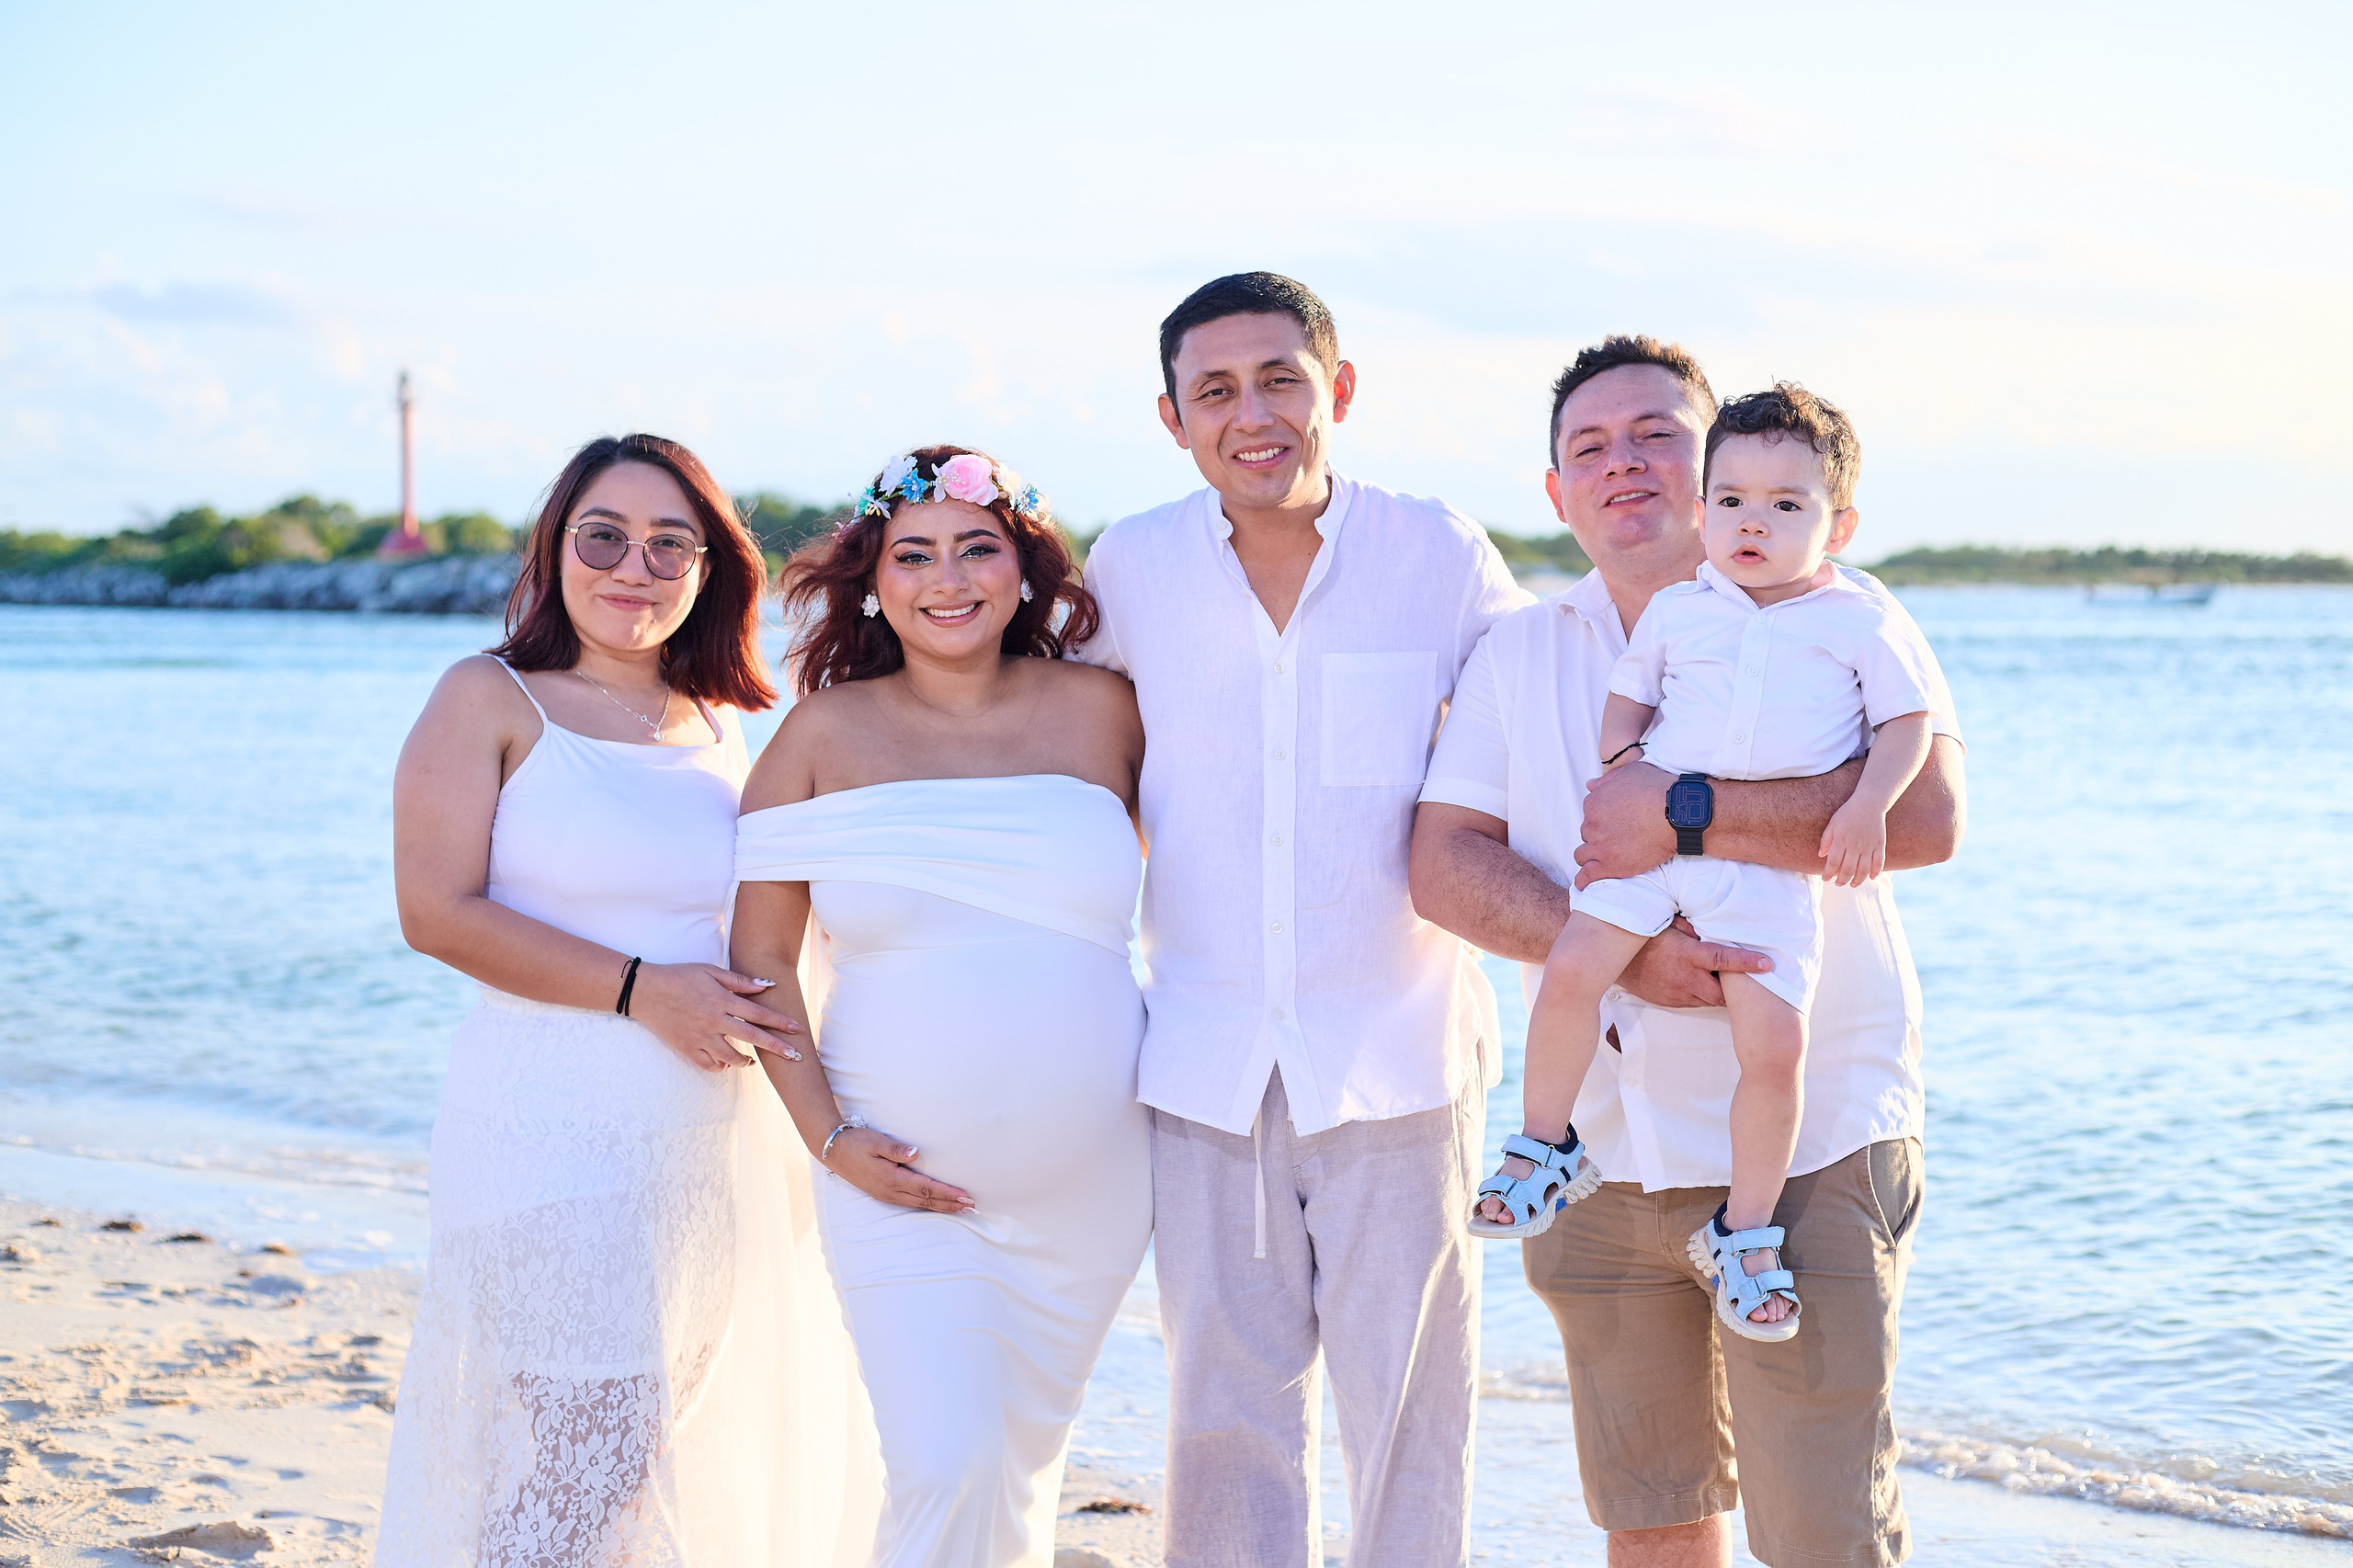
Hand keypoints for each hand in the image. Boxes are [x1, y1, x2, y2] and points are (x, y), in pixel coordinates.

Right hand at [625, 963, 804, 1072]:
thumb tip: (766, 985)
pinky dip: (721, 1066)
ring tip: (752, 1061)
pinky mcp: (686, 1048)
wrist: (645, 991)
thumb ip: (738, 981)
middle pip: (752, 1037)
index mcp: (721, 1000)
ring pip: (731, 1057)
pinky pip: (709, 1065)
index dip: (780, 1022)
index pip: (758, 1013)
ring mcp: (700, 1037)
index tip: (797, 1029)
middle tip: (794, 1056)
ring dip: (746, 1061)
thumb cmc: (679, 977)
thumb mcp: (709, 971)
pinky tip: (727, 1062)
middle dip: (776, 1047)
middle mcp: (713, 1021)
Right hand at [824, 1127, 974, 1214]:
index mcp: (891, 1179)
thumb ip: (896, 1148)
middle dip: (950, 1204)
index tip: (965, 1196)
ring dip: (941, 1207)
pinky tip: (937, 1205)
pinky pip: (911, 1203)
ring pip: (919, 1205)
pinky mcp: (884, 1194)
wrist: (833, 1151)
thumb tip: (916, 1152)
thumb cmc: (856, 1142)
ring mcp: (886, 1195)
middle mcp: (890, 1191)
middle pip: (926, 1201)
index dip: (947, 1194)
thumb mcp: (876, 1141)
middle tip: (972, 1207)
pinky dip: (928, 1205)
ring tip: (960, 1209)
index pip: (925, 1189)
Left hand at [1574, 760, 1674, 888]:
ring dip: (1591, 856)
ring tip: (1602, 860)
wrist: (1678, 814)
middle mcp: (1591, 825)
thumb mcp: (1630, 772)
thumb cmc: (1658, 789)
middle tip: (1618, 839)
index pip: (1590, 815)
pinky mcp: (1610, 866)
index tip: (1615, 823)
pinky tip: (1584, 882)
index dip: (1602, 820)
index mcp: (1594, 803)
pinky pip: (1587, 876)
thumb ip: (1607, 780)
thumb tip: (1589, 785)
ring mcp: (1599, 846)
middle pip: (1588, 834)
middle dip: (1599, 836)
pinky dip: (1583, 880)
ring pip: (1583, 855)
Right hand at [1616, 918, 1773, 1008]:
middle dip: (1738, 990)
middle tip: (1751, 981)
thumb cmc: (1643, 939)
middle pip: (1723, 992)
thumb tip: (1712, 925)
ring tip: (1728, 982)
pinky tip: (1704, 983)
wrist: (1615, 962)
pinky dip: (1704, 994)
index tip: (1767, 964)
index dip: (1747, 962)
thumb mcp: (1668, 924)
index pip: (1723, 959)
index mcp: (1687, 956)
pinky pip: (1695, 1002)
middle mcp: (1686, 978)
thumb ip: (1692, 927)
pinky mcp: (1672, 1002)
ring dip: (1720, 992)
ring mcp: (1679, 994)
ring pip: (1710, 1000)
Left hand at [1819, 799, 1887, 886]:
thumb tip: (1821, 855)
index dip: (1828, 873)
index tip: (1825, 879)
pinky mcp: (1880, 845)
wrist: (1869, 803)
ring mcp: (1869, 846)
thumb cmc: (1848, 812)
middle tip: (1838, 884)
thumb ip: (1826, 840)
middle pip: (1848, 869)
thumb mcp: (1833, 823)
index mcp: (1841, 840)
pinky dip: (1876, 872)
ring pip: (1863, 869)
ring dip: (1857, 880)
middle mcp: (1855, 845)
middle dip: (1841, 880)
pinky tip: (1871, 878)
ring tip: (1852, 885)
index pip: (1833, 862)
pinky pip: (1879, 862)